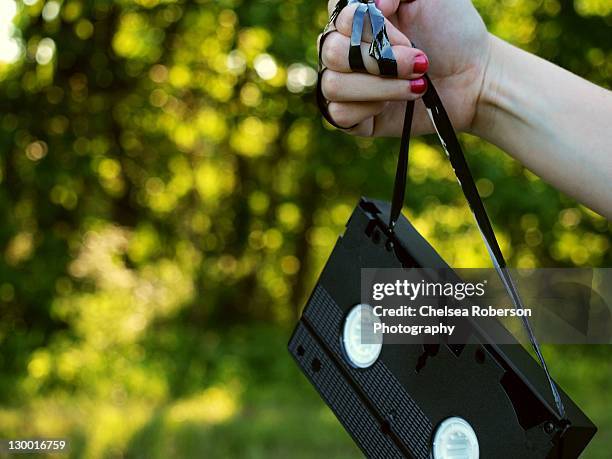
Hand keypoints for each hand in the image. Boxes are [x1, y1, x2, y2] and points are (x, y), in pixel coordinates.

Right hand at [320, 0, 491, 135]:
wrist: (473, 77)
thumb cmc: (452, 32)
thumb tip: (373, 6)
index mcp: (355, 19)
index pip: (338, 18)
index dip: (370, 29)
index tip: (407, 37)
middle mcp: (343, 51)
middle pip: (331, 53)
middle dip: (379, 61)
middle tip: (418, 62)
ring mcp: (345, 85)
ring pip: (333, 86)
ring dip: (380, 87)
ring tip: (414, 86)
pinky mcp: (353, 117)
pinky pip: (340, 114)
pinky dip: (370, 108)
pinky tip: (391, 106)